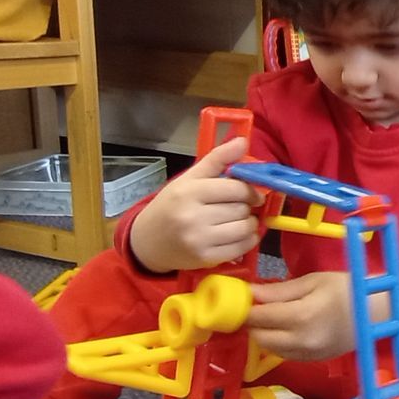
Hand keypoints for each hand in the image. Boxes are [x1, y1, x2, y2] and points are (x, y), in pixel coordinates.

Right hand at [130, 137, 261, 272]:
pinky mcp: (205, 259)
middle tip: (239, 207)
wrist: (148, 241)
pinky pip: (242, 247)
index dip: (250, 189)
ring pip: (245, 228)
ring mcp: (199, 240)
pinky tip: (239, 235)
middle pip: (241, 208)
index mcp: (189, 192)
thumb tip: (243, 140)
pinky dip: (248, 240)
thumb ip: (217, 159)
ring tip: (240, 220)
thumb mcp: (189, 179)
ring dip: (250, 223)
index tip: (251, 192)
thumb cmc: (172, 206)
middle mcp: (192, 216)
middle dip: (246, 207)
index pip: (236, 188)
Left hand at [246, 272, 353, 360]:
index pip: (259, 317)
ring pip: (269, 349)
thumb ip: (279, 291)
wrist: (378, 313)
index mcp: (301, 317)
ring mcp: (307, 354)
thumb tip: (250, 293)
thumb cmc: (347, 289)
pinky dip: (278, 342)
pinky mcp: (313, 361)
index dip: (244, 309)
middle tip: (254, 307)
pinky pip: (285, 354)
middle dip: (252, 323)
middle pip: (259, 337)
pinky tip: (286, 328)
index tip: (239, 299)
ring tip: (270, 316)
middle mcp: (301, 341)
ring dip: (264, 334)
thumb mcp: (313, 281)